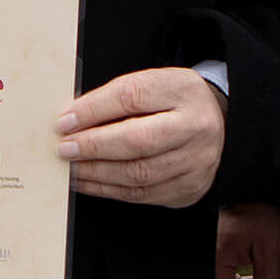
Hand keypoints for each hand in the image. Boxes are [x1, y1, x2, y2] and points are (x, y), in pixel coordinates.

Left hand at [59, 68, 227, 208]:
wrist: (215, 122)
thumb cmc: (174, 100)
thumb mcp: (152, 84)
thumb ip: (115, 98)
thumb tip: (72, 119)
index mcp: (182, 91)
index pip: (132, 96)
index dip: (93, 110)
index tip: (65, 121)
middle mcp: (195, 127)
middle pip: (137, 140)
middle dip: (93, 147)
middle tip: (64, 148)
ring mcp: (196, 162)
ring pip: (138, 174)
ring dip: (96, 173)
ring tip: (71, 167)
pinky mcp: (189, 188)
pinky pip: (142, 195)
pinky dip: (108, 189)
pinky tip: (89, 182)